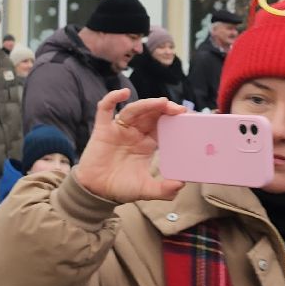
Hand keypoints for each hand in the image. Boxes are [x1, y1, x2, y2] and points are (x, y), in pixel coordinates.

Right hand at [72, 91, 187, 203]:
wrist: (97, 192)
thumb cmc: (120, 188)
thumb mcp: (146, 190)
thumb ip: (163, 190)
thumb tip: (180, 184)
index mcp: (147, 144)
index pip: (163, 126)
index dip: (174, 120)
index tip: (188, 118)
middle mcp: (134, 133)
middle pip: (151, 114)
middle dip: (165, 109)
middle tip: (179, 110)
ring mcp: (118, 129)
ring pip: (134, 110)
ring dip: (147, 104)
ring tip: (162, 102)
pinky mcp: (102, 129)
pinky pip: (105, 109)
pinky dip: (112, 98)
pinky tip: (123, 93)